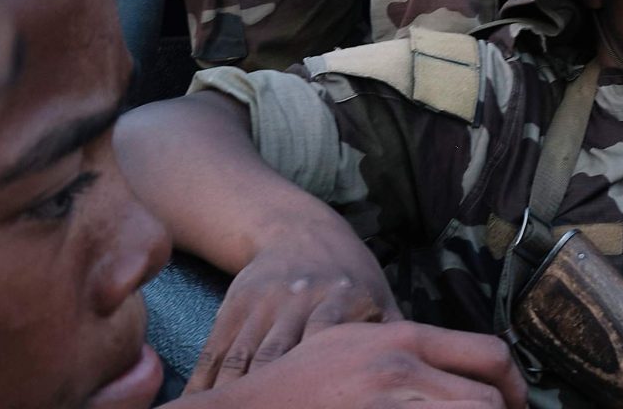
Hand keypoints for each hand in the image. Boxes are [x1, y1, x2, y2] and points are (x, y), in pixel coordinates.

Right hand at [192, 226, 400, 390]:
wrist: (300, 231)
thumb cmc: (351, 280)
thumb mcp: (378, 299)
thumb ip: (392, 338)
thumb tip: (422, 377)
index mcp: (342, 303)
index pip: (327, 352)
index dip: (316, 388)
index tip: (310, 408)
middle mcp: (301, 301)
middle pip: (278, 360)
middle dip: (270, 397)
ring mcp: (264, 303)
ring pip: (242, 359)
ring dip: (232, 397)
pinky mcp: (234, 305)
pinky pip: (216, 352)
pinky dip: (205, 384)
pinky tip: (199, 406)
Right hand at [204, 322, 528, 408]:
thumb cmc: (297, 382)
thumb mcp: (353, 343)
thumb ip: (404, 351)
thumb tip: (458, 372)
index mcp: (401, 340)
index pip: (487, 354)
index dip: (514, 386)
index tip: (516, 405)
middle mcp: (399, 370)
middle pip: (485, 401)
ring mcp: (385, 406)